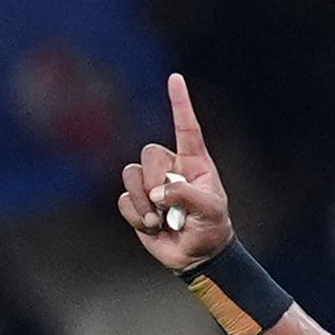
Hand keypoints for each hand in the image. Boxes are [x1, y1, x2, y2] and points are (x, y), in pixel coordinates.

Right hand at [117, 73, 234, 272]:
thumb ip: (186, 196)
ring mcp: (151, 184)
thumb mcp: (210, 211)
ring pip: (130, 175)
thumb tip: (157, 193)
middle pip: (149, 154)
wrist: (197, 256)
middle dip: (155, 180)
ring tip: (159, 221)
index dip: (180, 103)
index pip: (186, 128)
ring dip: (143, 201)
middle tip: (168, 205)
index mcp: (194, 162)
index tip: (175, 78)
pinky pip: (123, 200)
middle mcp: (170, 168)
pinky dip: (136, 216)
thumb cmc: (211, 228)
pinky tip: (151, 227)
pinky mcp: (136, 202)